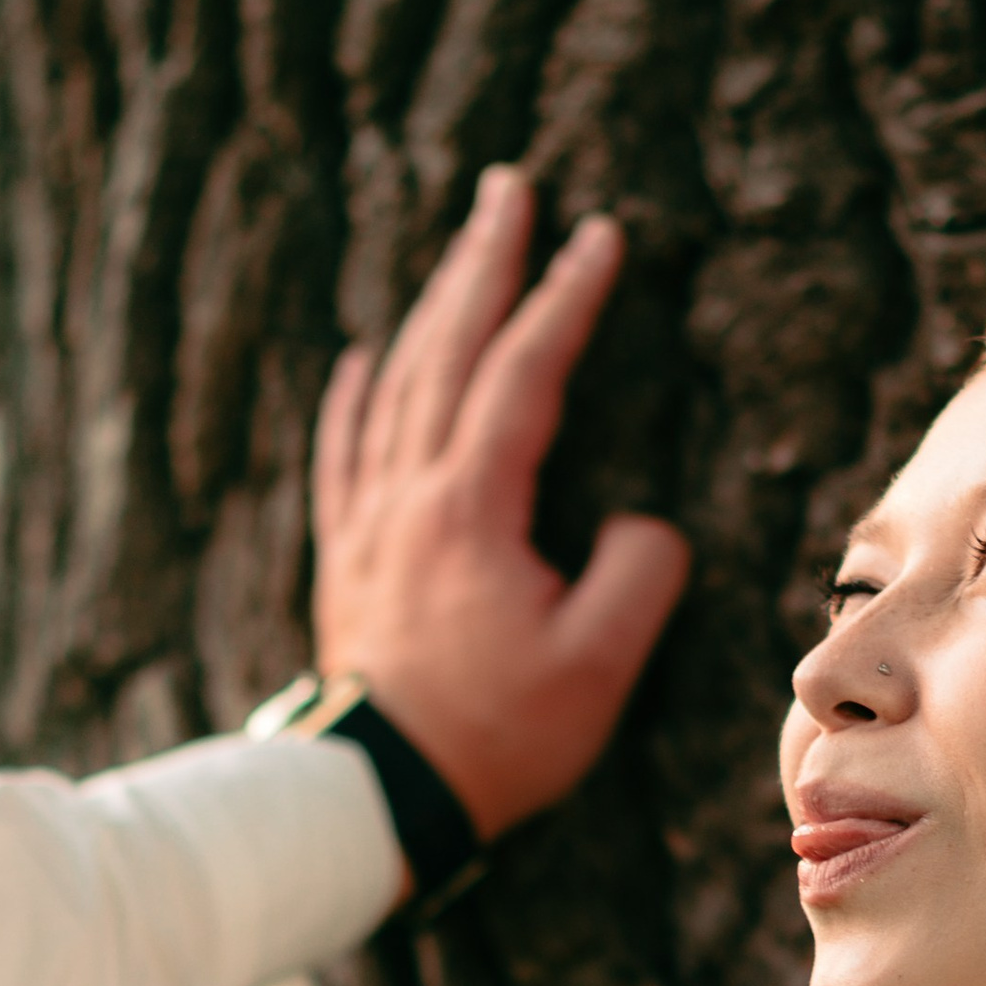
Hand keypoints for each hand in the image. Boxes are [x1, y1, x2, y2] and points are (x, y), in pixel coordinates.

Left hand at [310, 168, 690, 844]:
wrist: (376, 796)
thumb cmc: (492, 738)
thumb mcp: (595, 670)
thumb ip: (636, 580)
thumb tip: (639, 527)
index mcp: (470, 509)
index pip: (524, 375)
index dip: (564, 300)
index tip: (599, 237)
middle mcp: (408, 496)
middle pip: (446, 350)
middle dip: (483, 263)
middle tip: (509, 189)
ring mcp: (368, 523)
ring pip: (395, 385)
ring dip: (431, 308)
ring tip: (461, 248)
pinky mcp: (345, 557)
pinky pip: (345, 451)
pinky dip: (355, 394)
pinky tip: (361, 358)